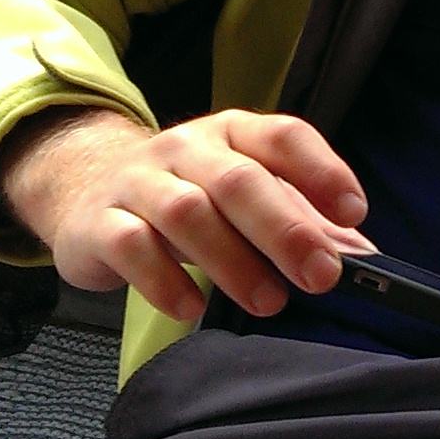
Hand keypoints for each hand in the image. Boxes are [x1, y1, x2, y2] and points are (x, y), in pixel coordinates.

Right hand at [0, 106, 370, 325]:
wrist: (83, 189)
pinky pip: (132, 246)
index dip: (323, 170)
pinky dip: (165, 279)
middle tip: (320, 277)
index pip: (284, 136)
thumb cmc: (184, 194)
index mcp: (231, 132)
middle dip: (286, 231)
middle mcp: (185, 148)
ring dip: (233, 261)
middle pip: (239, 180)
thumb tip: (356, 253)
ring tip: (268, 301)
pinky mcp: (100, 223)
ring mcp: (139, 182)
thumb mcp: (238, 191)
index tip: (354, 213)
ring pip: (187, 212)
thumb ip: (294, 214)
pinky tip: (192, 306)